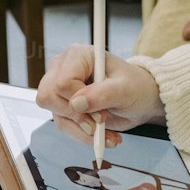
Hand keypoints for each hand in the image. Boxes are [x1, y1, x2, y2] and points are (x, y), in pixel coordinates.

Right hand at [38, 43, 164, 144]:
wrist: (140, 98)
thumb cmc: (135, 87)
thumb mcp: (126, 90)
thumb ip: (102, 94)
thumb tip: (77, 104)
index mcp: (78, 55)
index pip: (62, 83)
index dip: (79, 102)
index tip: (102, 113)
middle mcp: (63, 68)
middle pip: (49, 98)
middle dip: (77, 118)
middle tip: (102, 123)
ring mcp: (60, 86)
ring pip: (56, 115)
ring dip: (83, 131)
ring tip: (107, 133)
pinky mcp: (63, 104)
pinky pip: (63, 125)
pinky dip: (83, 135)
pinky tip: (102, 134)